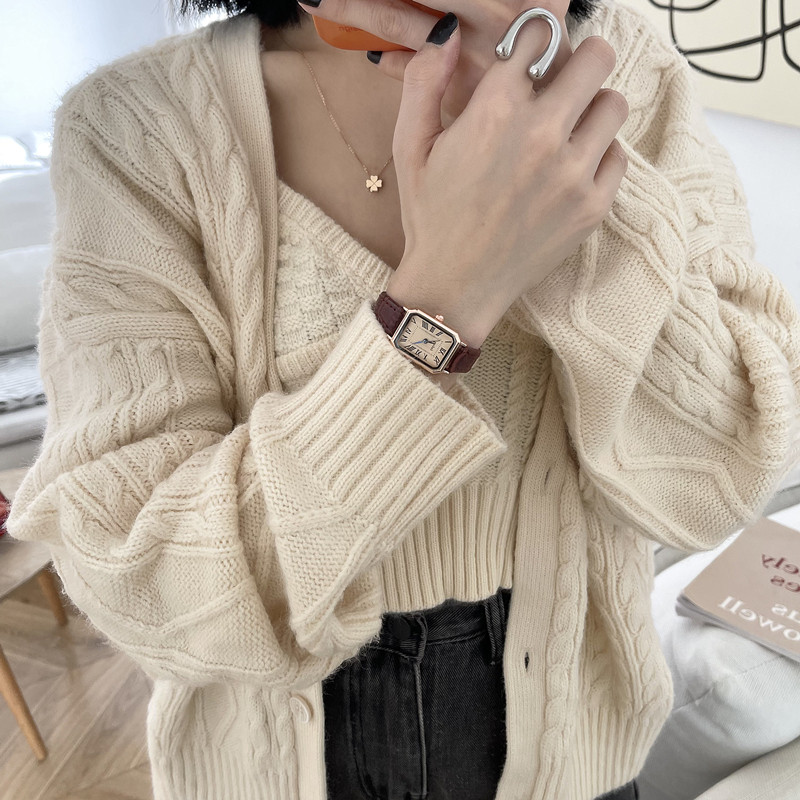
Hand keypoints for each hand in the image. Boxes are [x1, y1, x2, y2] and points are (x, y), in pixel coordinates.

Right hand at [300, 0, 628, 348]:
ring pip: (614, 103)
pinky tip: (570, 170)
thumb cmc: (431, 218)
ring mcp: (574, 173)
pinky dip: (599, 155)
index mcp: (495, 111)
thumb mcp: (410, 147)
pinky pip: (618, 155)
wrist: (454, 288)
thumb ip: (424, 81)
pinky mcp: (593, 206)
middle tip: (562, 83)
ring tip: (568, 130)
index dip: (532, 42)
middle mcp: (543, 135)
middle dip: (578, 62)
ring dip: (592, 108)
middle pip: (596, 56)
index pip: (539, 36)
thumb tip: (450, 34)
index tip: (528, 60)